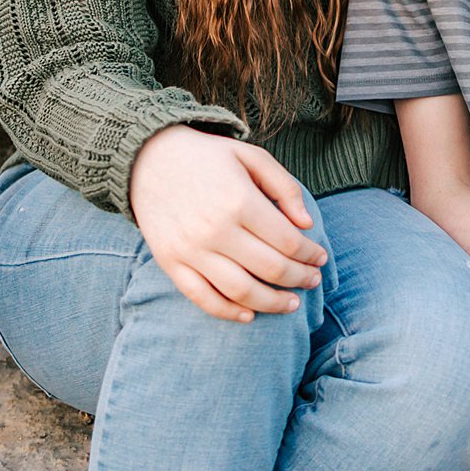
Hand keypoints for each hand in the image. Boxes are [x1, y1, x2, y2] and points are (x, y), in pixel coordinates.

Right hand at [129, 125, 327, 322]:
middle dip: (299, 279)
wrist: (148, 158)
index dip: (310, 254)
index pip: (287, 241)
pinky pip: (203, 298)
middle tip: (313, 280)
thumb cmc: (208, 156)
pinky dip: (228, 312)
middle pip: (270, 269)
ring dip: (272, 303)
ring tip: (291, 303)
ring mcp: (191, 250)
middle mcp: (215, 230)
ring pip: (241, 291)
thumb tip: (307, 224)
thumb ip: (284, 187)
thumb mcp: (251, 156)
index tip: (321, 257)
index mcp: (239, 200)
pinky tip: (250, 314)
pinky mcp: (171, 263)